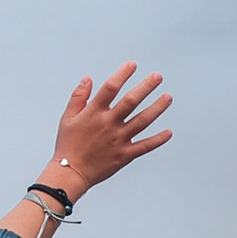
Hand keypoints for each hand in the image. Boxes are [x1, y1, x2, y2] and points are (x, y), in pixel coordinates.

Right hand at [50, 62, 171, 195]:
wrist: (70, 172)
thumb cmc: (67, 144)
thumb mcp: (67, 117)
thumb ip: (78, 96)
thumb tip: (88, 78)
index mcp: (94, 113)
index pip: (110, 87)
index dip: (123, 74)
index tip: (133, 65)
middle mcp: (108, 124)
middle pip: (131, 101)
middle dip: (146, 87)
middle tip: (158, 76)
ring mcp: (118, 139)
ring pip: (142, 121)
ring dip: (157, 108)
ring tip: (168, 97)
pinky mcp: (124, 154)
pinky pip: (145, 146)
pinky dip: (158, 140)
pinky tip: (169, 132)